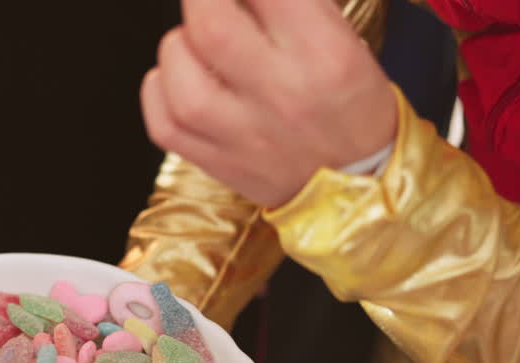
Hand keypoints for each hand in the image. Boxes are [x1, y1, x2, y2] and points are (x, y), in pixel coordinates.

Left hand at [141, 0, 397, 207]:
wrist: (358, 187)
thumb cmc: (351, 110)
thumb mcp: (345, 43)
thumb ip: (294, 5)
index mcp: (325, 55)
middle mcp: (282, 94)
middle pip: (211, 25)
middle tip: (210, 0)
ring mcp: (244, 134)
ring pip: (178, 71)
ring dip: (179, 43)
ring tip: (197, 42)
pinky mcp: (218, 162)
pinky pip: (163, 121)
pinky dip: (160, 87)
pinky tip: (178, 77)